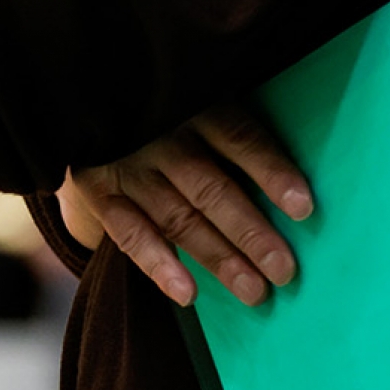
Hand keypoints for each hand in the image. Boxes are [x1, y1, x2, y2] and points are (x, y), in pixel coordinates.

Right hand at [60, 103, 312, 307]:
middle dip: (250, 232)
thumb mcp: (195, 94)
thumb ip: (231, 127)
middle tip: (284, 270)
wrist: (86, 96)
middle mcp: (160, 135)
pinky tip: (187, 295)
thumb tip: (293, 180)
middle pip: (211, 188)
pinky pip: (130, 234)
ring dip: (218, 257)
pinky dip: (159, 264)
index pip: (238, 138)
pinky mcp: (99, 190)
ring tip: (254, 291)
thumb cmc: (165, 106)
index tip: (303, 208)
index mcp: (193, 103)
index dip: (271, 172)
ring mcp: (128, 165)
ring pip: (179, 218)